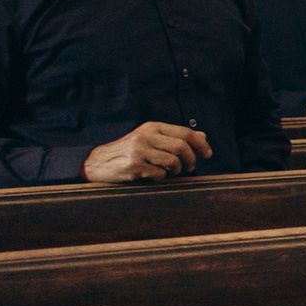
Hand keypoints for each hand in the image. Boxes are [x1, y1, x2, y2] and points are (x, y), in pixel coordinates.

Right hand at [84, 122, 210, 182]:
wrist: (97, 162)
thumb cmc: (129, 151)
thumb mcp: (151, 139)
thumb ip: (175, 137)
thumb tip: (203, 137)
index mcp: (152, 127)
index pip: (185, 132)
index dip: (201, 144)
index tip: (208, 154)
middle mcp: (146, 136)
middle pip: (182, 147)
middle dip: (191, 160)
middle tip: (189, 168)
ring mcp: (139, 150)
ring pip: (173, 161)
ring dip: (176, 171)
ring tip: (170, 172)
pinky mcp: (133, 166)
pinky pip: (160, 174)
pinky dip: (161, 178)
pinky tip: (153, 176)